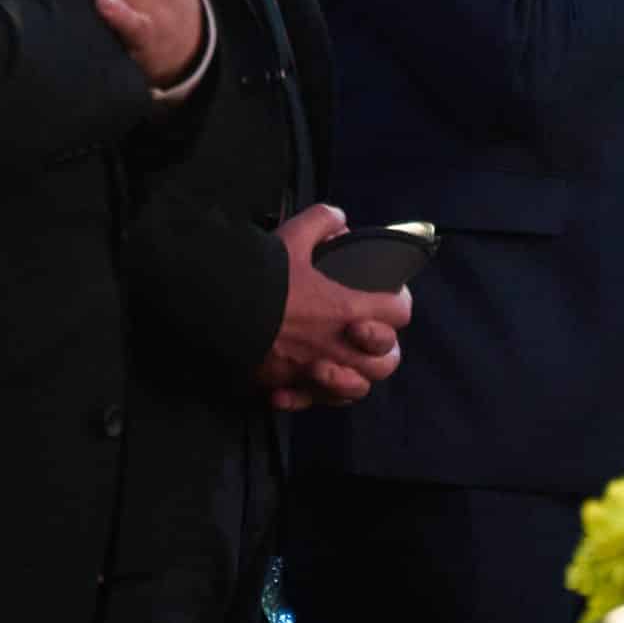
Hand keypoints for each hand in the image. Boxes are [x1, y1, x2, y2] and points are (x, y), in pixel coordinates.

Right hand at [254, 205, 411, 411]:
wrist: (224, 309)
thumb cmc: (264, 277)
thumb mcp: (296, 235)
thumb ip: (323, 221)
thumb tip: (338, 221)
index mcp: (350, 308)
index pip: (399, 312)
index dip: (398, 301)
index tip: (387, 295)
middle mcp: (340, 346)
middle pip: (388, 360)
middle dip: (382, 346)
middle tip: (365, 329)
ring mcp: (317, 371)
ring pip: (358, 388)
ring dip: (355, 374)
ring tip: (340, 359)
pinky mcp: (291, 386)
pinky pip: (314, 401)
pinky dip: (312, 394)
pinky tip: (303, 379)